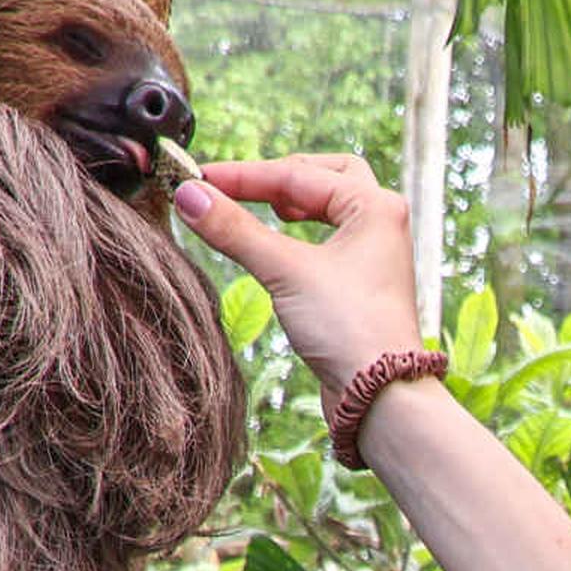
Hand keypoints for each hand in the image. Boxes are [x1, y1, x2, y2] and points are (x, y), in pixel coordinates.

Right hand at [171, 153, 425, 394]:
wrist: (380, 395)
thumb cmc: (349, 329)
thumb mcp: (284, 272)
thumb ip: (235, 230)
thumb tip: (189, 196)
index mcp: (374, 206)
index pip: (297, 175)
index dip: (242, 176)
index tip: (198, 179)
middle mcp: (381, 223)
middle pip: (325, 177)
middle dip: (279, 178)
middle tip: (238, 186)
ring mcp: (375, 253)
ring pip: (330, 207)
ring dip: (293, 203)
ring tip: (262, 208)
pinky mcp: (363, 283)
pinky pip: (329, 240)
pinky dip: (301, 234)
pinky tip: (280, 246)